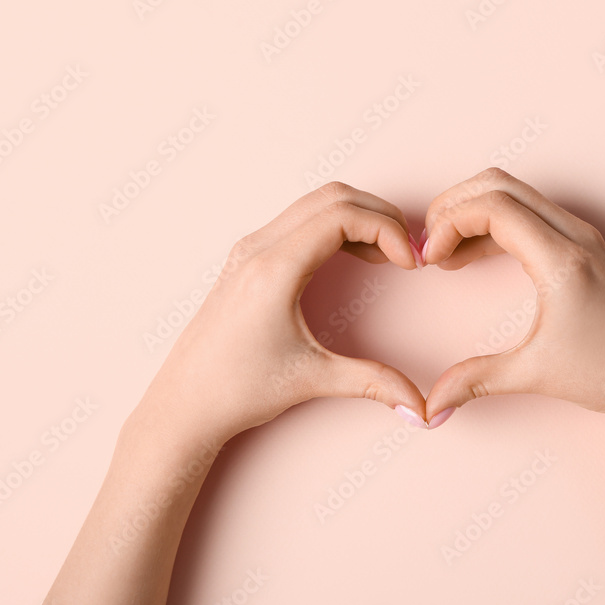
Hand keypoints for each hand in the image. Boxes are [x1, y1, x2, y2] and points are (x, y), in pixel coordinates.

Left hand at [128, 182, 426, 449]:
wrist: (184, 404)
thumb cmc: (235, 390)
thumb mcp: (312, 380)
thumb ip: (373, 383)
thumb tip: (420, 406)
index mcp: (273, 269)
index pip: (342, 215)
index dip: (387, 230)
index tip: (409, 263)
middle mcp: (257, 249)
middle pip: (333, 197)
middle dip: (380, 215)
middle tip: (408, 250)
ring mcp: (249, 250)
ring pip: (315, 204)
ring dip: (358, 218)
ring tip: (388, 255)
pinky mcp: (247, 259)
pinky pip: (299, 221)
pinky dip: (336, 227)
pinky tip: (356, 258)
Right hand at [421, 168, 604, 429]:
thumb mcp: (535, 374)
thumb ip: (476, 381)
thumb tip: (432, 405)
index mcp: (563, 260)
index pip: (493, 206)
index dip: (449, 223)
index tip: (429, 258)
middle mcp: (576, 236)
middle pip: (500, 185)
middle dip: (454, 206)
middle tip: (428, 243)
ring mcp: (584, 238)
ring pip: (517, 195)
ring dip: (474, 213)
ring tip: (445, 254)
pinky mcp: (586, 247)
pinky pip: (532, 215)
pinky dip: (496, 224)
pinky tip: (474, 257)